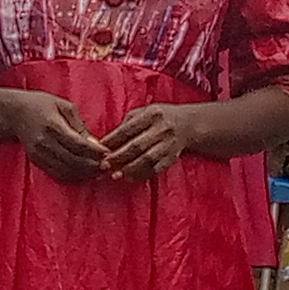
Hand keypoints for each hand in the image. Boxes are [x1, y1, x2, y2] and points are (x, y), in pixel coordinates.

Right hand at [10, 88, 110, 182]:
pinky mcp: (36, 161)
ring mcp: (39, 154)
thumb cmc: (41, 105)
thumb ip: (79, 125)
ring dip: (84, 174)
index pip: (77, 143)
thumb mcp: (63, 106)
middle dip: (92, 165)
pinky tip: (83, 174)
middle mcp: (44, 142)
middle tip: (107, 166)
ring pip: (66, 170)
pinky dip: (72, 177)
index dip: (94, 151)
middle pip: (73, 160)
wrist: (14, 114)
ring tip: (98, 172)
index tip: (108, 153)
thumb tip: (95, 143)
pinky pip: (57, 174)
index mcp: (52, 125)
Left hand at [100, 100, 217, 181]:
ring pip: (147, 159)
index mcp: (152, 115)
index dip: (112, 139)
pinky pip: (157, 168)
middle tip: (104, 165)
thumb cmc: (160, 117)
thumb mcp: (146, 111)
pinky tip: (131, 177)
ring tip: (116, 175)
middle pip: (137, 145)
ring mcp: (169, 144)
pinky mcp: (173, 157)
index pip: (128, 128)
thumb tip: (108, 140)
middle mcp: (162, 129)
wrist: (189, 124)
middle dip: (118, 157)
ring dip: (130, 168)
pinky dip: (143, 174)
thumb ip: (128, 123)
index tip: (99, 148)